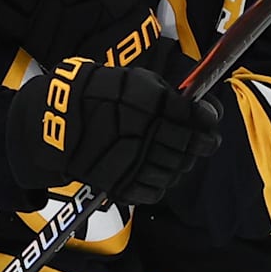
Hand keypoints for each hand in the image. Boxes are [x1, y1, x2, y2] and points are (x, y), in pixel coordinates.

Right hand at [6, 57, 220, 204]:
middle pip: (190, 147)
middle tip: (203, 141)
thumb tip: (209, 113)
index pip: (196, 118)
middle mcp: (145, 133)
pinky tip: (155, 168)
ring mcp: (135, 162)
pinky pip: (156, 190)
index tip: (210, 120)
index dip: (208, 120)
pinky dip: (161, 181)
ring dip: (181, 162)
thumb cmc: (103, 95)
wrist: (60, 121)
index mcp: (151, 104)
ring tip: (174, 153)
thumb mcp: (139, 82)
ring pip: (177, 170)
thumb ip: (173, 97)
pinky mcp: (123, 184)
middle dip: (201, 144)